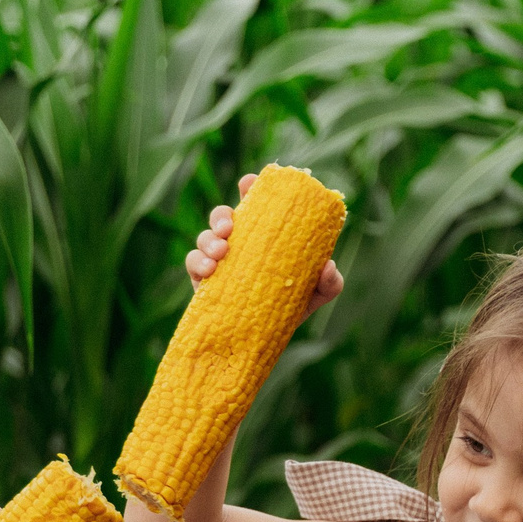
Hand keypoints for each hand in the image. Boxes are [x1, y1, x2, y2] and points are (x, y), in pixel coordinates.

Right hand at [186, 172, 342, 320]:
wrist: (269, 339)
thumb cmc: (292, 307)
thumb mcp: (317, 294)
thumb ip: (330, 282)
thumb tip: (328, 266)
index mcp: (264, 236)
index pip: (254, 205)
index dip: (249, 188)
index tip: (248, 182)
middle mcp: (239, 244)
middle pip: (223, 216)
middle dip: (222, 215)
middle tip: (230, 227)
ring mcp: (219, 262)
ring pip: (205, 237)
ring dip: (209, 239)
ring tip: (221, 251)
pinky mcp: (204, 282)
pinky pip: (192, 263)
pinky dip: (197, 262)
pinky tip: (209, 270)